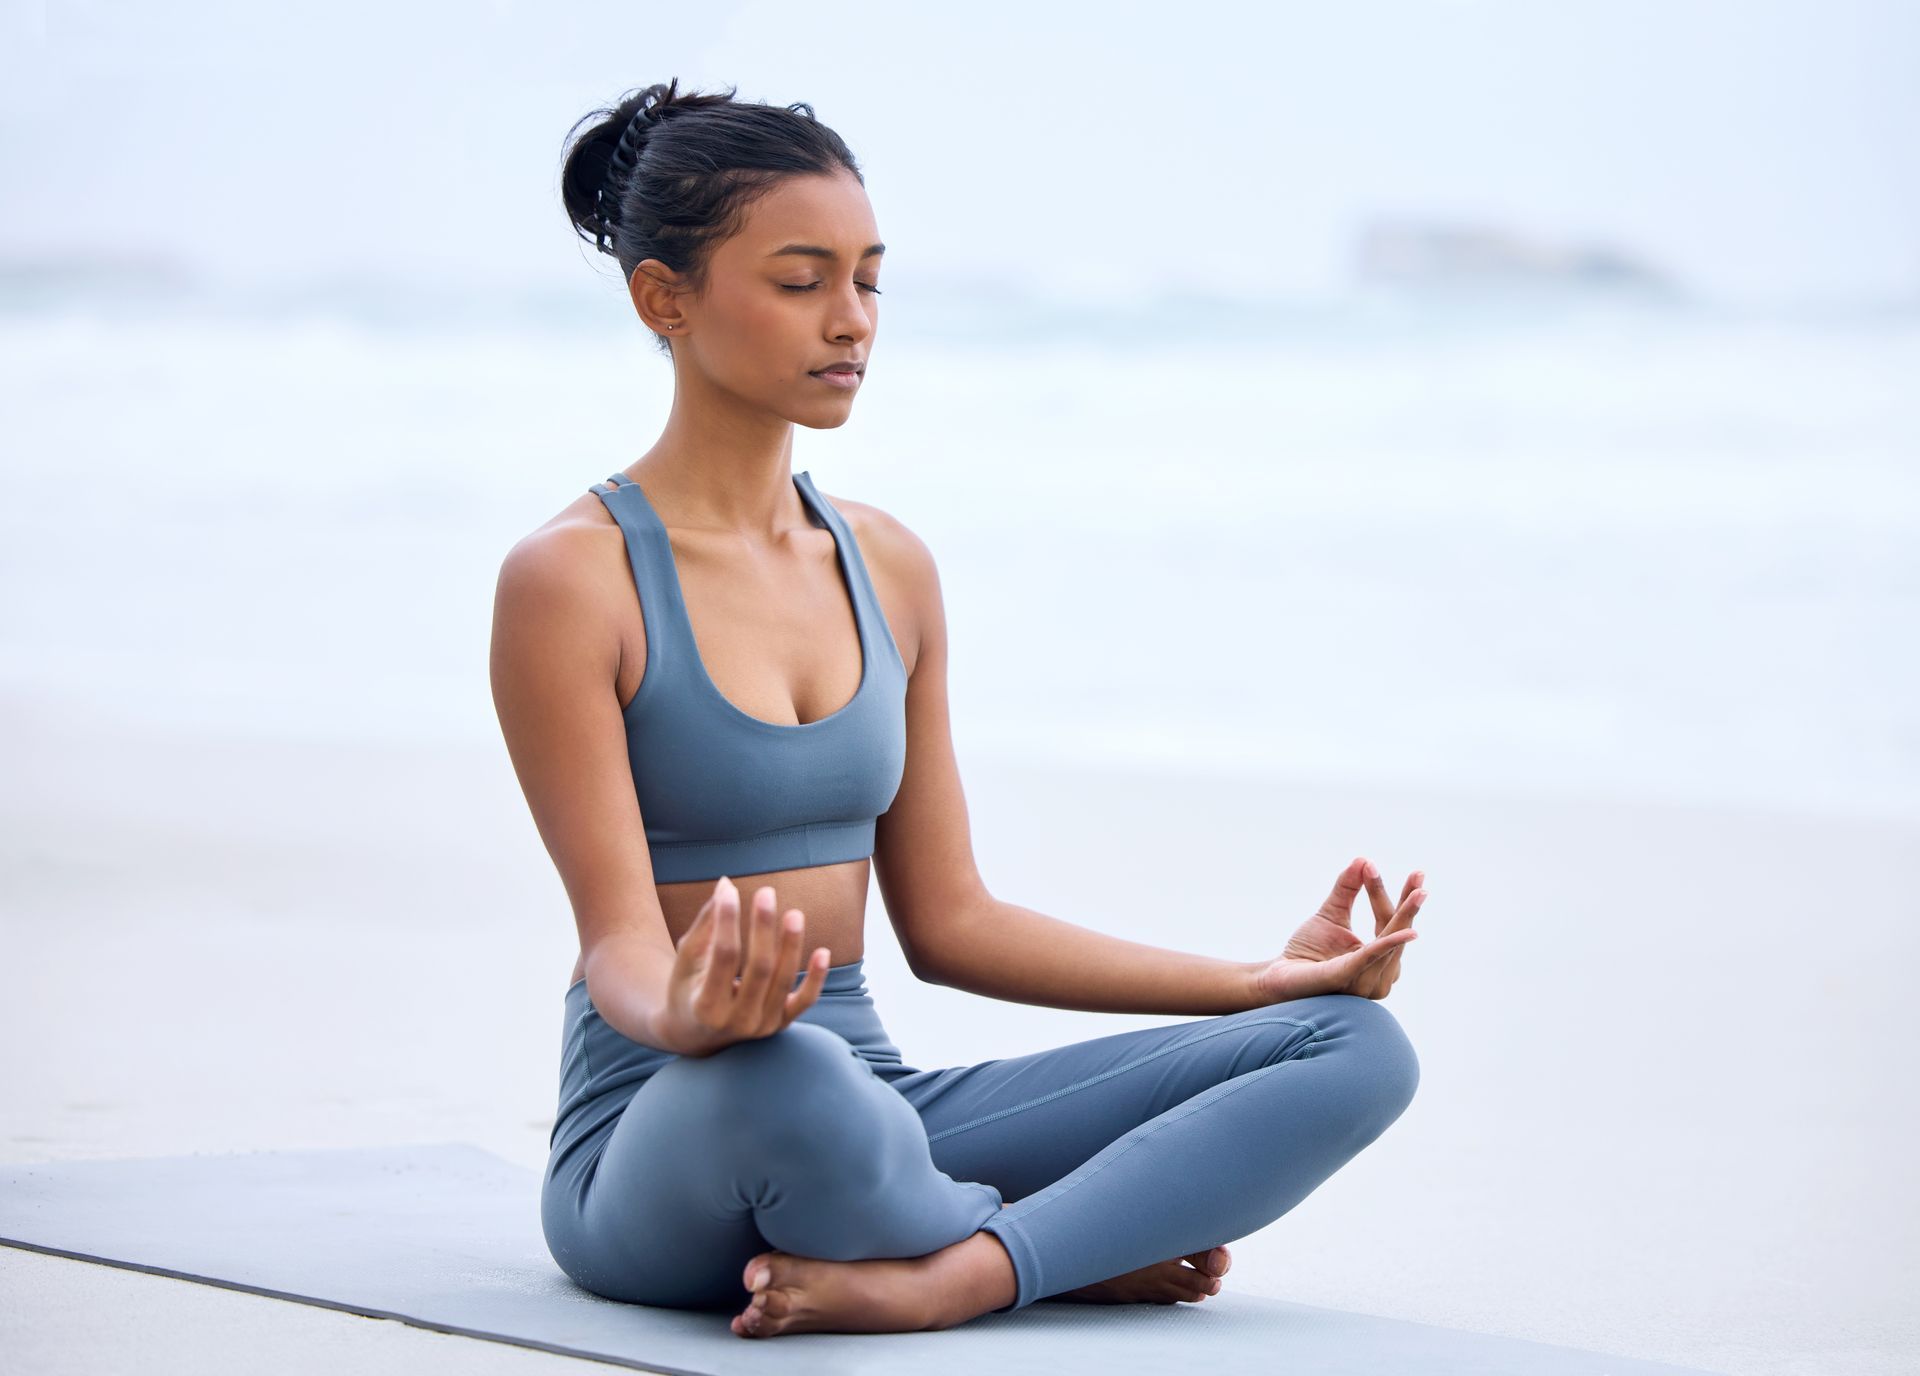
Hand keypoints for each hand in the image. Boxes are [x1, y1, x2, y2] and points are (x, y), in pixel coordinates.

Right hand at [654, 875, 830, 1056]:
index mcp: (705, 1007)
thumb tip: (726, 884)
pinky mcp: (780, 1025)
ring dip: (791, 946)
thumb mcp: (687, 960)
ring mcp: (761, 1027)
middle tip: (766, 892)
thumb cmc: (687, 988)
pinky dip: (816, 979)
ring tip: (794, 914)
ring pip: (783, 982)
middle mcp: (736, 1021)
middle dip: (763, 928)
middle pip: (759, 969)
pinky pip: (804, 1002)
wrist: (696, 1035)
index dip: (727, 921)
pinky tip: (823, 952)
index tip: (731, 892)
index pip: (723, 956)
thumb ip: (706, 924)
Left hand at [1250, 857, 1426, 1003]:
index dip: (1405, 899)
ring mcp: (1366, 980)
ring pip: (1389, 942)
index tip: (1418, 874)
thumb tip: (1363, 859)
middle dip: (1409, 904)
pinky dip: (1389, 944)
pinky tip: (1407, 931)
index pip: (1393, 924)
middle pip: (1395, 931)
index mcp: (1377, 958)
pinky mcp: (1347, 979)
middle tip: (1421, 875)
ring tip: (1417, 892)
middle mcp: (1379, 973)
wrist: (1278, 977)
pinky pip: (1371, 958)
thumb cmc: (1307, 951)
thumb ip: (1346, 889)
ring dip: (1402, 914)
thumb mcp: (1330, 914)